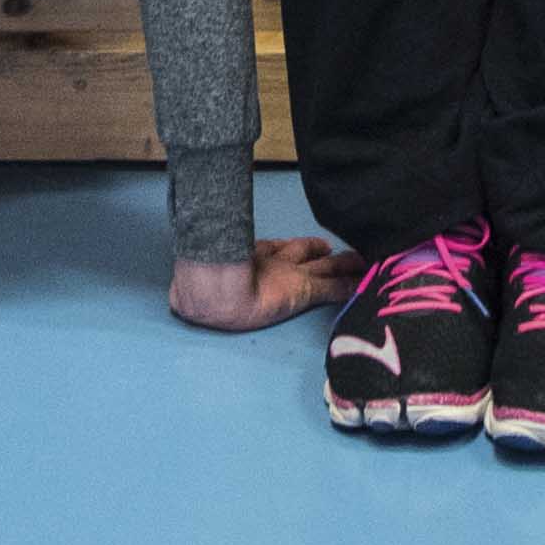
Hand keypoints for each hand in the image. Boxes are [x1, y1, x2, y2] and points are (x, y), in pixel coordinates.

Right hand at [169, 239, 354, 332]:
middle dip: (326, 253)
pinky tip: (365, 285)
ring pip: (326, 267)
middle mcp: (276, 265)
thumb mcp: (198, 290)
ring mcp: (291, 276)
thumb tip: (178, 298)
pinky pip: (332, 289)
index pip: (282, 251)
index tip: (316, 247)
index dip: (299, 249)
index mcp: (253, 261)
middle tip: (350, 250)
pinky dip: (349, 288)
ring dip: (346, 266)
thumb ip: (197, 289)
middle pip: (307, 254)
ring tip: (366, 261)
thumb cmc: (202, 290)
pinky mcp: (304, 291)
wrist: (212, 295)